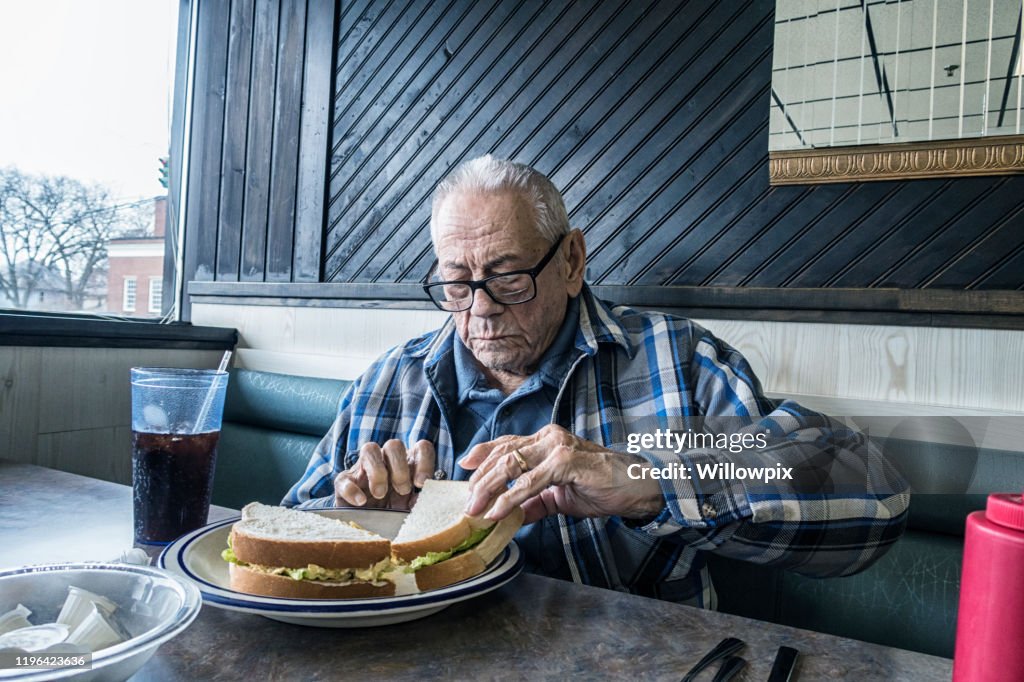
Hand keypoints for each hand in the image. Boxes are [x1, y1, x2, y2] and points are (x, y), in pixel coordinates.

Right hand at [334, 439, 434, 510]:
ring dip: (377, 471)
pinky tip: (361, 502)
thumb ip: (422, 502)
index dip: (424, 462)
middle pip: (394, 445)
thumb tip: (432, 499)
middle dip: (400, 467)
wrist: (367, 530)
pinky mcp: (344, 483)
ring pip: (369, 449)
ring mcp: (363, 469)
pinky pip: (344, 478)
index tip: (421, 484)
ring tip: (380, 494)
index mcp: (408, 464)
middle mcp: (386, 461)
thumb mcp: (411, 510)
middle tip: (402, 490)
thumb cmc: (395, 515)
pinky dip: (352, 489)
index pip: (421, 449)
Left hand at [459, 425, 663, 523]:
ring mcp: (557, 448)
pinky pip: (530, 482)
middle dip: (480, 479)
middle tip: (466, 502)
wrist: (635, 487)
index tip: (464, 468)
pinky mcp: (565, 462)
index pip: (506, 444)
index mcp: (545, 441)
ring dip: (489, 489)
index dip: (483, 454)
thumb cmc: (600, 486)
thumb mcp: (559, 496)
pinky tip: (499, 511)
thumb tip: (511, 517)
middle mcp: (548, 438)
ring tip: (475, 508)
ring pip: (512, 465)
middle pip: (503, 454)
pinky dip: (511, 498)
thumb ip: (534, 502)